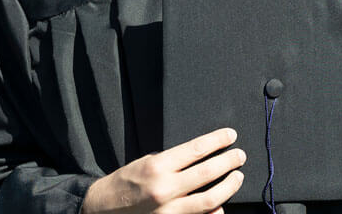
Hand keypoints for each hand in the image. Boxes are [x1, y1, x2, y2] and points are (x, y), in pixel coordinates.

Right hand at [80, 128, 245, 213]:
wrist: (102, 209)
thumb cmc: (125, 183)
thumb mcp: (146, 162)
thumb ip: (173, 162)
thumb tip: (201, 158)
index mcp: (157, 167)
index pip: (196, 149)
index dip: (218, 140)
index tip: (230, 135)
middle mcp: (165, 189)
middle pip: (208, 173)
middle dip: (229, 162)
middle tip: (239, 156)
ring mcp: (169, 211)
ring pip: (211, 199)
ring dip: (229, 186)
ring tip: (237, 177)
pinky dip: (215, 211)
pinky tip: (221, 204)